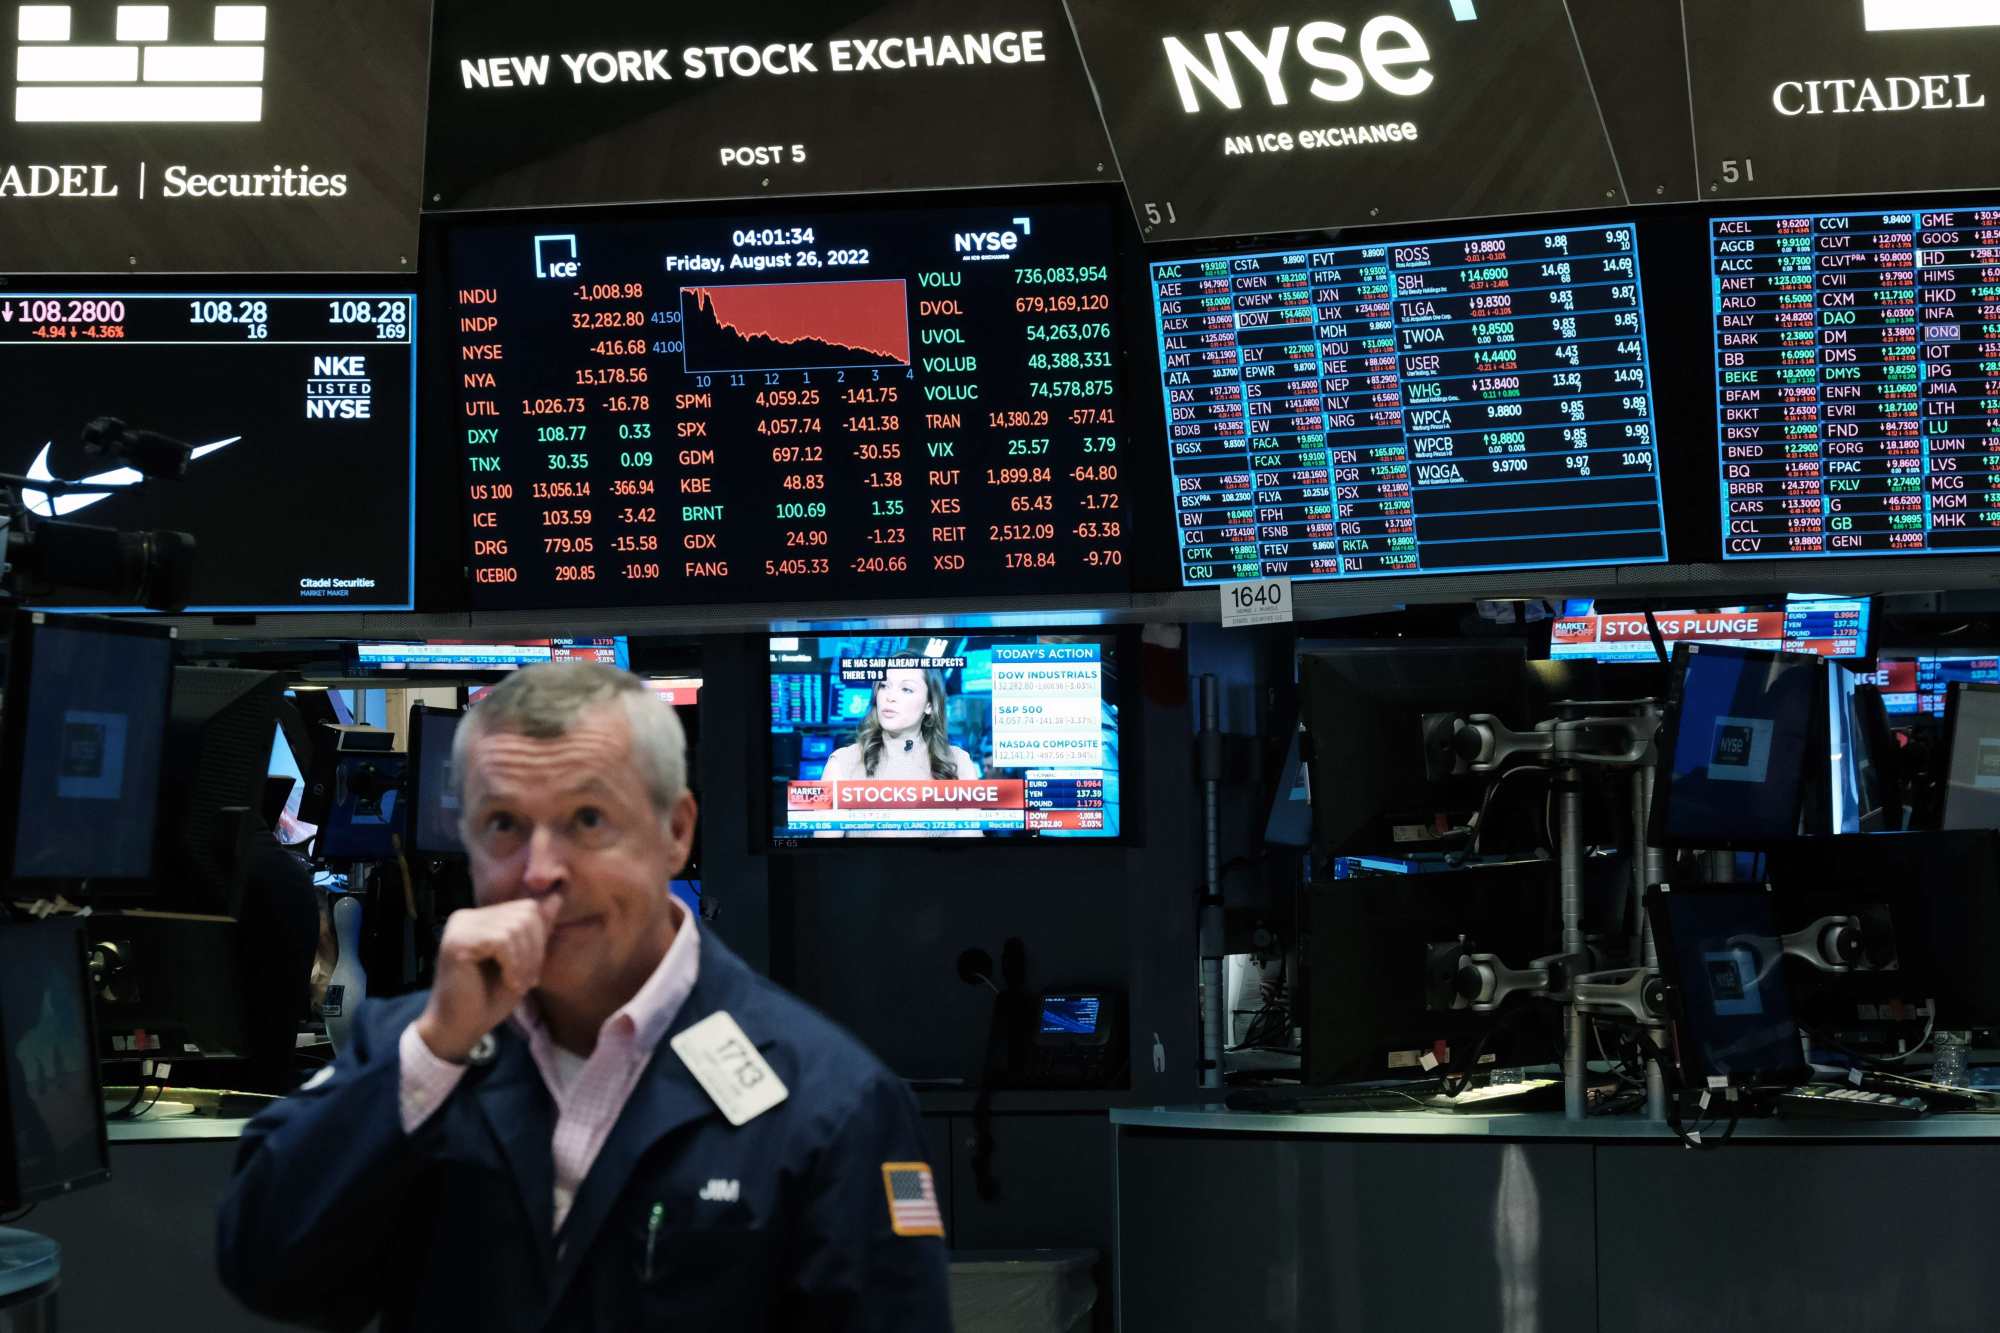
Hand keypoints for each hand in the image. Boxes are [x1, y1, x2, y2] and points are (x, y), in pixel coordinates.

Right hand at [414, 895, 562, 1063]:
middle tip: (526, 981)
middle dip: (535, 950)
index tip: (532, 972)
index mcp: (481, 917)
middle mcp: (468, 916)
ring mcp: (461, 926)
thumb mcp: (522, 960)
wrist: (459, 1029)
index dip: (540, 940)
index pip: (528, 908)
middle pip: (526, 914)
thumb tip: (556, 897)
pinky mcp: (458, 942)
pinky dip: (514, 965)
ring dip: (525, 961)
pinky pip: (502, 941)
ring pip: (516, 927)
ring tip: (517, 984)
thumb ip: (536, 930)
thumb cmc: (489, 999)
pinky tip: (508, 983)